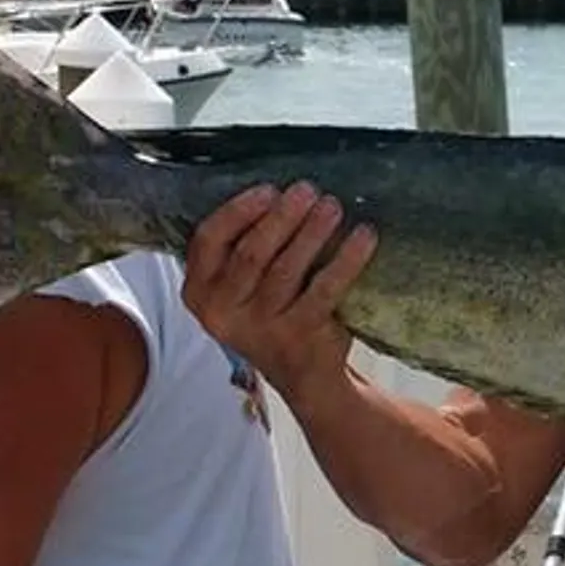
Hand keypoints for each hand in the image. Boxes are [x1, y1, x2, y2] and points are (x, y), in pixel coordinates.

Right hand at [181, 182, 376, 406]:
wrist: (304, 375)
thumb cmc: (271, 315)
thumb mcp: (239, 287)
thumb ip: (240, 247)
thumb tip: (277, 192)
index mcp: (200, 292)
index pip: (208, 240)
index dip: (238, 211)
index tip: (269, 190)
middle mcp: (223, 312)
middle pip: (251, 252)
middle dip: (283, 216)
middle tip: (309, 191)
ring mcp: (261, 326)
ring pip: (288, 267)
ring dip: (314, 231)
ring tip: (333, 207)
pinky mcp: (299, 335)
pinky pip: (325, 287)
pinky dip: (347, 258)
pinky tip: (364, 236)